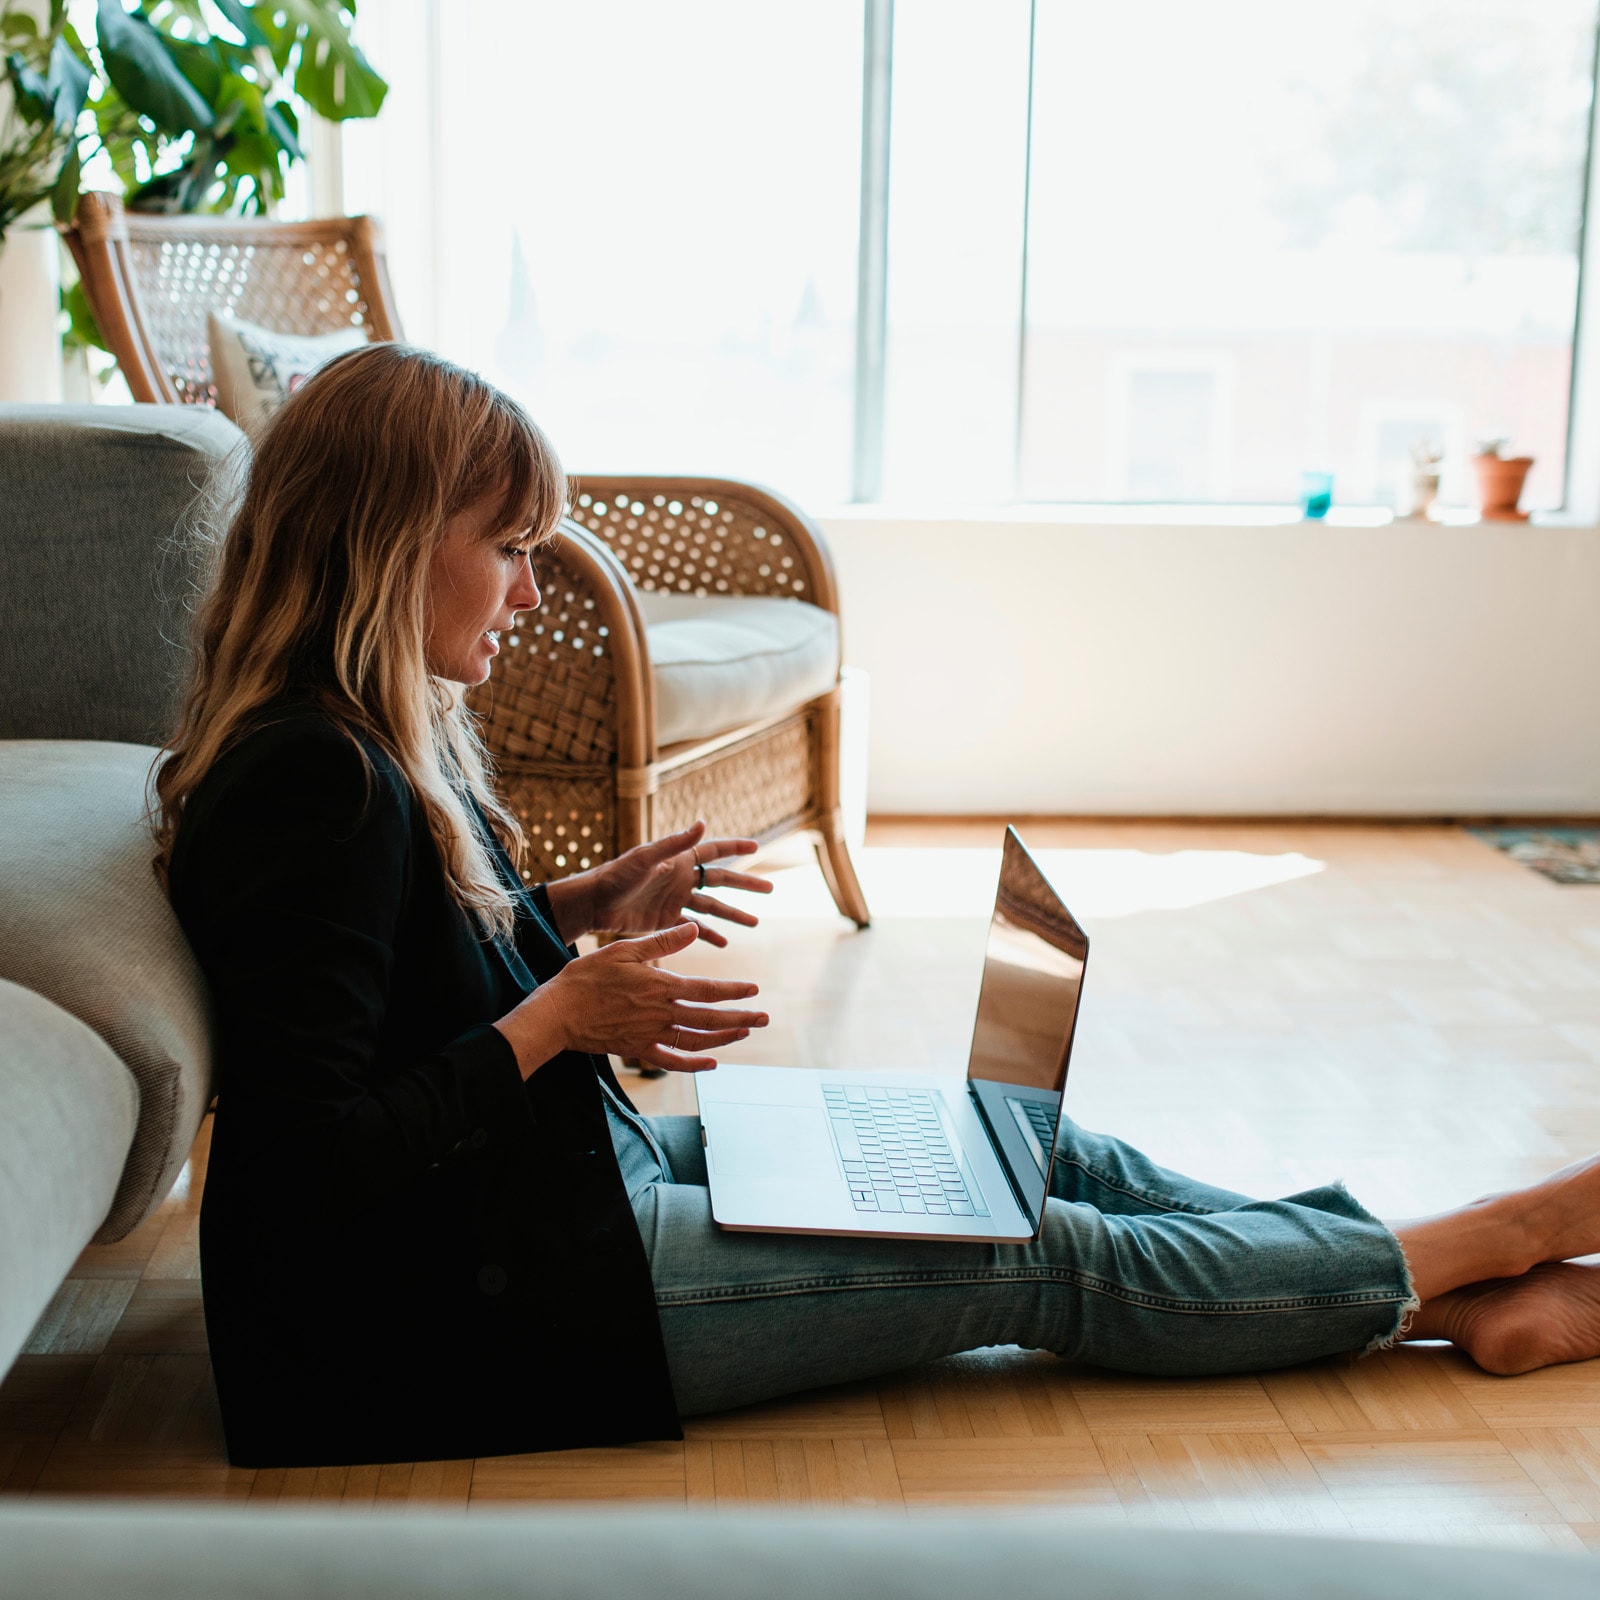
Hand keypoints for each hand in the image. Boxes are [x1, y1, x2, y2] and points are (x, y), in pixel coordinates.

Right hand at [494, 922, 767, 1073]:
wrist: (558, 1012)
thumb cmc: (587, 977)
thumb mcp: (624, 950)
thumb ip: (662, 942)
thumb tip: (693, 929)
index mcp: (661, 986)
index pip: (707, 990)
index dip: (734, 991)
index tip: (754, 990)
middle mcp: (661, 1013)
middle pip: (710, 1018)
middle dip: (741, 1018)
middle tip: (764, 1018)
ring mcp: (651, 1035)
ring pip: (697, 1040)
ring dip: (724, 1038)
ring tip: (744, 1033)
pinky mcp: (637, 1050)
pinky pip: (672, 1061)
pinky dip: (694, 1064)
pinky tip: (712, 1064)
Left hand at [586, 821, 772, 948]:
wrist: (594, 903)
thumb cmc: (616, 876)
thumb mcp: (646, 858)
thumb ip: (675, 843)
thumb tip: (702, 822)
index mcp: (679, 860)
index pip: (713, 850)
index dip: (735, 847)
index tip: (757, 846)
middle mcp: (681, 879)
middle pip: (720, 881)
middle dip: (745, 884)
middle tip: (771, 889)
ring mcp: (675, 901)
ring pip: (712, 908)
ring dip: (733, 914)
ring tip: (755, 922)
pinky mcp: (665, 921)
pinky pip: (693, 929)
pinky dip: (709, 935)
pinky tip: (725, 944)